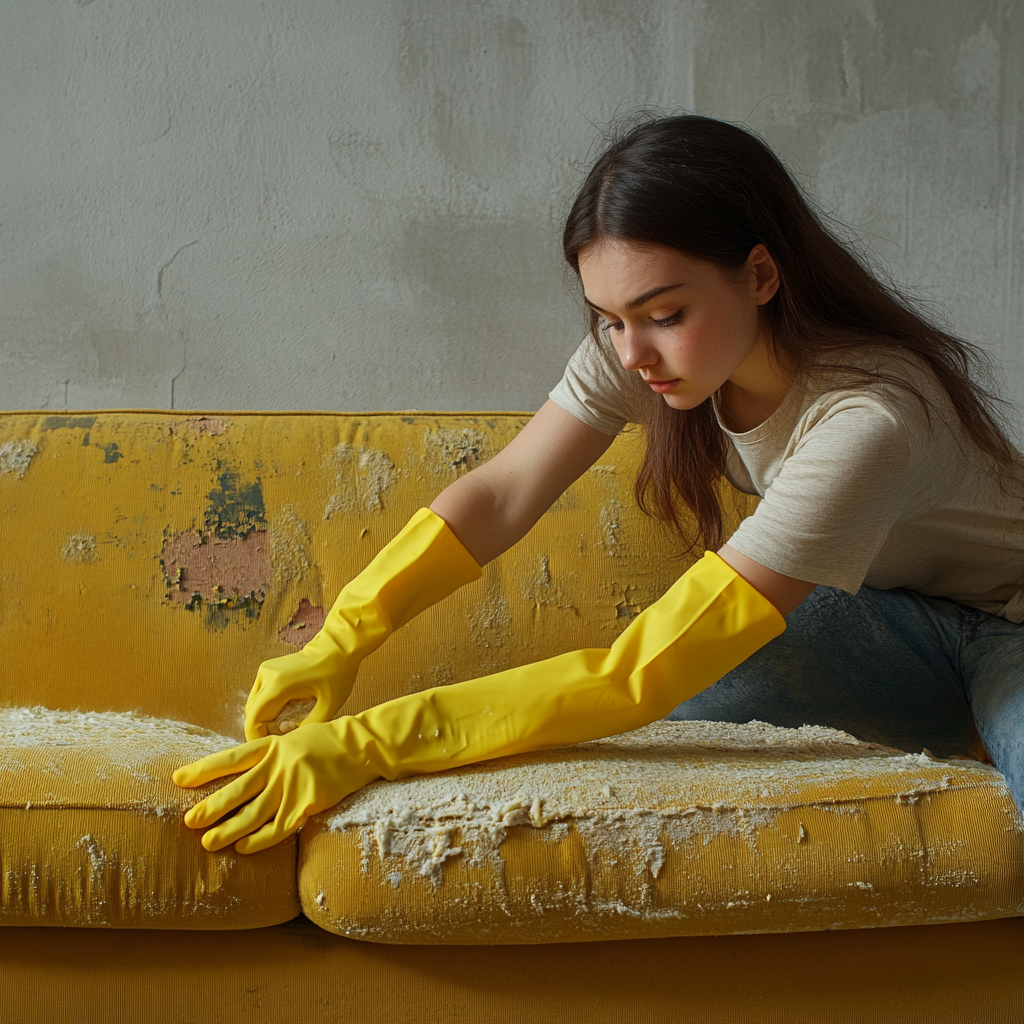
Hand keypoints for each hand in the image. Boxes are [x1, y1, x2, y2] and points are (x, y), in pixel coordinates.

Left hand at [172, 719, 374, 853]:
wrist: (362, 746)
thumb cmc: (327, 742)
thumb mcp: (294, 739)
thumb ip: (270, 756)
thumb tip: (241, 777)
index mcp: (272, 745)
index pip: (230, 759)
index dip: (203, 770)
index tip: (178, 780)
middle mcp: (278, 764)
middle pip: (237, 790)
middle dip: (210, 807)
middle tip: (188, 821)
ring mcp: (292, 784)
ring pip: (253, 813)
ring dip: (228, 830)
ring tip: (208, 842)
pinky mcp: (307, 803)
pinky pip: (277, 827)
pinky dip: (258, 840)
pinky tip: (243, 848)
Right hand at [244, 635, 358, 740]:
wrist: (338, 647)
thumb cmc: (336, 675)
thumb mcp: (328, 707)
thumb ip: (307, 728)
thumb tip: (289, 743)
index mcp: (279, 685)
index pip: (253, 718)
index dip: (255, 737)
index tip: (267, 747)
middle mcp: (266, 676)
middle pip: (251, 712)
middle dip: (260, 729)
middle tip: (279, 739)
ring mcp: (266, 670)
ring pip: (254, 703)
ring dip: (263, 717)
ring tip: (283, 727)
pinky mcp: (269, 668)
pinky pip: (261, 694)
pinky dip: (268, 706)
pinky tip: (285, 711)